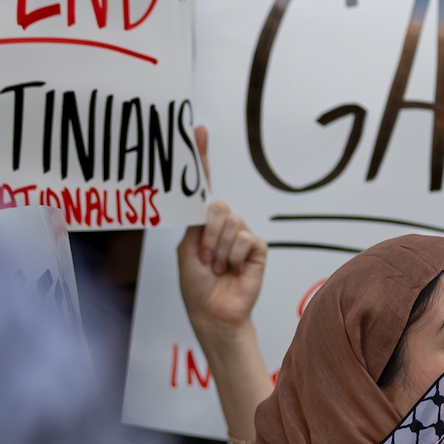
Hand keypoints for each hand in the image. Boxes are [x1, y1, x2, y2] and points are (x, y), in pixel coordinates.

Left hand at [177, 124, 266, 338]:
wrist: (213, 312)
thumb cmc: (196, 285)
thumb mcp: (186, 250)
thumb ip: (195, 224)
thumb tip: (208, 202)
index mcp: (202, 221)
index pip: (204, 184)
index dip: (202, 157)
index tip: (197, 131)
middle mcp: (223, 223)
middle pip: (218, 206)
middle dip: (209, 235)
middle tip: (205, 259)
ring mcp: (241, 234)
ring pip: (231, 223)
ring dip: (219, 250)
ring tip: (217, 268)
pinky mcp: (257, 247)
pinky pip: (246, 238)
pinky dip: (234, 255)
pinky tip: (232, 269)